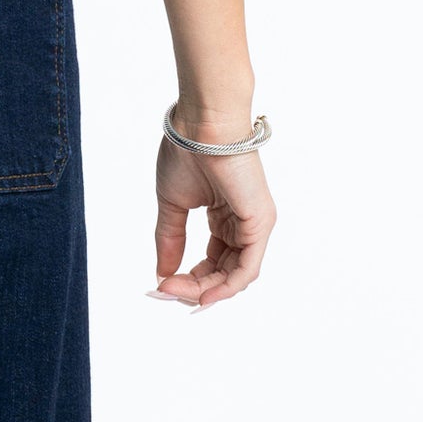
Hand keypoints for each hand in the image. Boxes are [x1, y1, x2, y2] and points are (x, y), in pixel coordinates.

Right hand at [151, 133, 275, 306]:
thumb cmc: (187, 153)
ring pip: (235, 275)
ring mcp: (255, 224)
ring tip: (176, 290)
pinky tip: (203, 295)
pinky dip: (226, 287)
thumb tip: (162, 274)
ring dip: (205, 290)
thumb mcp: (172, 204)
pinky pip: (246, 268)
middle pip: (223, 271)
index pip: (212, 260)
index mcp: (225, 215)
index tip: (162, 284)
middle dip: (194, 287)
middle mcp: (243, 223)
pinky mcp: (260, 224)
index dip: (188, 277)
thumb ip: (169, 239)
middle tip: (166, 291)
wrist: (201, 126)